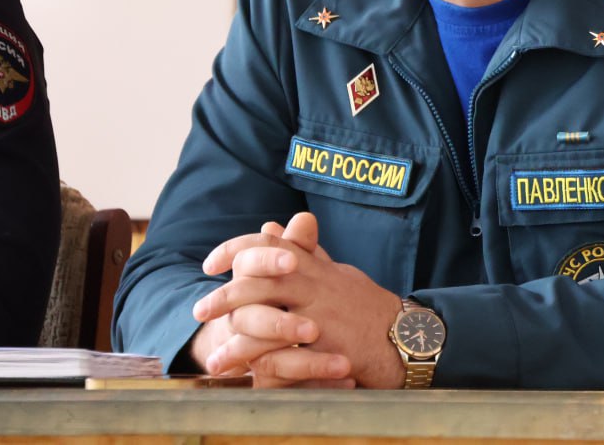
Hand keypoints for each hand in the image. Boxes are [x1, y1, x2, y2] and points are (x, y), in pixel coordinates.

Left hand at [191, 212, 404, 388]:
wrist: (404, 335)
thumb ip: (302, 252)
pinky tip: (245, 375)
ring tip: (215, 357)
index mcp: (314, 266)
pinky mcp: (329, 347)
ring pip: (270, 318)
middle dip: (226, 296)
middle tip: (199, 310)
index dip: (236, 250)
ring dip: (237, 338)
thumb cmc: (366, 305)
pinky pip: (290, 356)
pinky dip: (263, 365)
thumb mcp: (335, 272)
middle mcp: (315, 286)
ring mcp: (322, 316)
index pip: (269, 245)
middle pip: (261, 281)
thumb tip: (271, 226)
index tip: (211, 264)